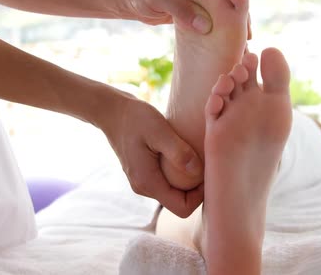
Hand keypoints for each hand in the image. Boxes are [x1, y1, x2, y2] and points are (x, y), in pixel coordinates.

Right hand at [101, 92, 203, 217]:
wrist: (112, 111)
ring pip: (174, 191)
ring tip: (198, 157)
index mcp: (148, 182)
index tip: (208, 172)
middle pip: (179, 201)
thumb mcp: (159, 131)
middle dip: (197, 188)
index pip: (182, 208)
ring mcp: (143, 180)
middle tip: (207, 163)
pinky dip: (179, 172)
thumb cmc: (135, 118)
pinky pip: (168, 180)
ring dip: (188, 179)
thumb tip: (198, 172)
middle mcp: (144, 187)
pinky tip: (185, 154)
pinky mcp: (144, 171)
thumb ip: (178, 152)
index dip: (200, 196)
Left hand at [123, 0, 253, 38]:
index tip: (238, 0)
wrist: (129, 0)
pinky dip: (223, 31)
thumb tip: (206, 27)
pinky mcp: (197, 9)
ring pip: (224, 7)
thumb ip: (181, 10)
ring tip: (243, 43)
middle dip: (239, 10)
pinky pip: (214, 19)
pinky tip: (230, 46)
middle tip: (247, 33)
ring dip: (234, 23)